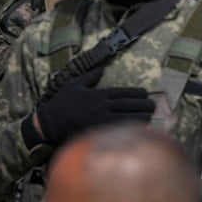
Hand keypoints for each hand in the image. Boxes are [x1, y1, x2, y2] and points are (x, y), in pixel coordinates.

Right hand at [33, 66, 154, 146]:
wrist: (48, 123)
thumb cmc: (61, 103)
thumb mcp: (74, 84)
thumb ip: (90, 76)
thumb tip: (101, 68)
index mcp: (98, 94)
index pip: (123, 92)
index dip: (137, 93)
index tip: (146, 94)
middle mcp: (101, 106)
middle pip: (128, 105)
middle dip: (143, 105)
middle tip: (153, 105)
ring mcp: (100, 120)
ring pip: (126, 117)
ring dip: (140, 116)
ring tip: (150, 116)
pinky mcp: (97, 132)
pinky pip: (118, 130)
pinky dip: (130, 128)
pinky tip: (139, 128)